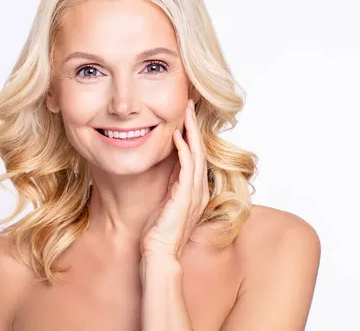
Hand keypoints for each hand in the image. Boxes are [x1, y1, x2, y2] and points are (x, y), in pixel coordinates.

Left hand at [140, 99, 209, 260]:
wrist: (159, 254)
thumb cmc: (158, 232)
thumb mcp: (166, 203)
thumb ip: (170, 186)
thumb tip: (165, 169)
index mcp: (195, 190)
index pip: (197, 155)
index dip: (193, 134)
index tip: (186, 116)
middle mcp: (199, 189)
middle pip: (201, 150)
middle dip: (195, 126)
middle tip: (190, 104)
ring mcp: (194, 193)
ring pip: (197, 154)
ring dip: (191, 131)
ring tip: (186, 112)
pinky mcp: (185, 197)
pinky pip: (187, 168)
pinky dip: (184, 150)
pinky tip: (178, 135)